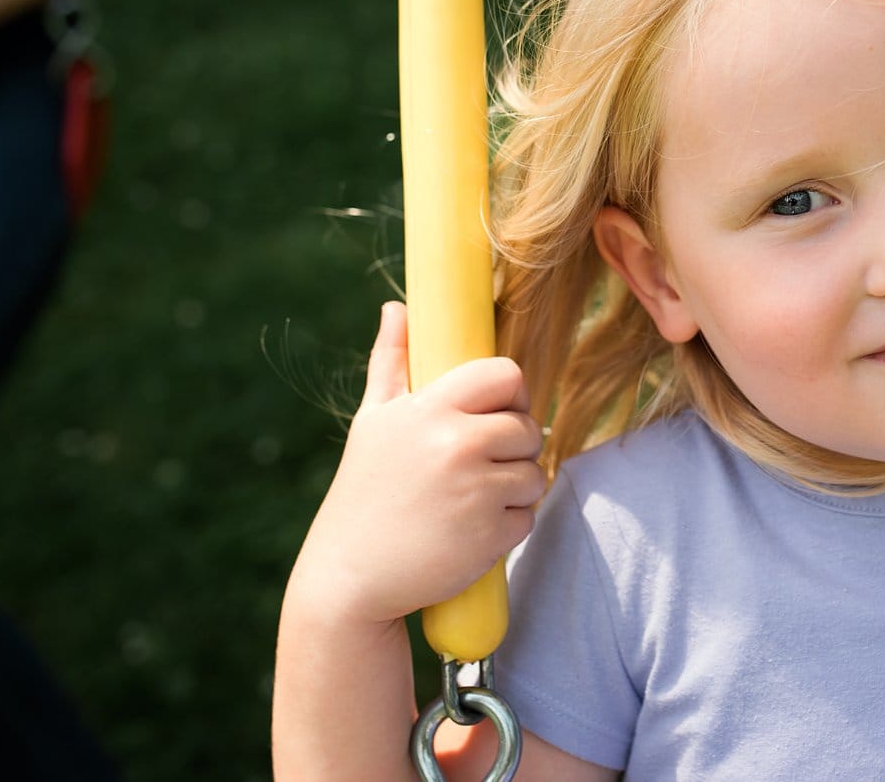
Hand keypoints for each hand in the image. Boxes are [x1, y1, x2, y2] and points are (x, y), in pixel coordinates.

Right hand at [289, 303, 545, 629]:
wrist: (350, 577)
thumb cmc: (364, 491)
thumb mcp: (373, 422)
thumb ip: (391, 361)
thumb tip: (396, 307)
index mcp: (429, 408)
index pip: (506, 375)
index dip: (510, 395)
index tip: (494, 414)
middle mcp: (455, 443)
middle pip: (528, 425)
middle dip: (514, 446)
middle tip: (479, 467)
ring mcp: (475, 489)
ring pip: (534, 473)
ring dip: (514, 488)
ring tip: (470, 501)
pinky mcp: (490, 534)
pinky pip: (528, 516)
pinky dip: (509, 526)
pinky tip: (470, 532)